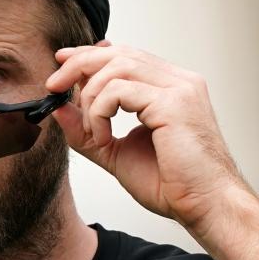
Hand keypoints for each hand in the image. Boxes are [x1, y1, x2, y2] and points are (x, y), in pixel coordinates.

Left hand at [45, 43, 250, 232]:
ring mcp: (179, 88)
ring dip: (90, 98)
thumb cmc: (173, 184)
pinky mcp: (173, 103)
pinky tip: (104, 138)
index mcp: (170, 87)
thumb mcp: (116, 152)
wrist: (204, 205)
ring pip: (116, 67)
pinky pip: (119, 91)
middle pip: (118, 53)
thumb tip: (58, 108)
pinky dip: (100, 113)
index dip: (90, 55)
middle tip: (53, 86)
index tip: (62, 65)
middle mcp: (178, 81)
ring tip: (91, 131)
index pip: (125, 55)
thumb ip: (86, 130)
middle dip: (78, 66)